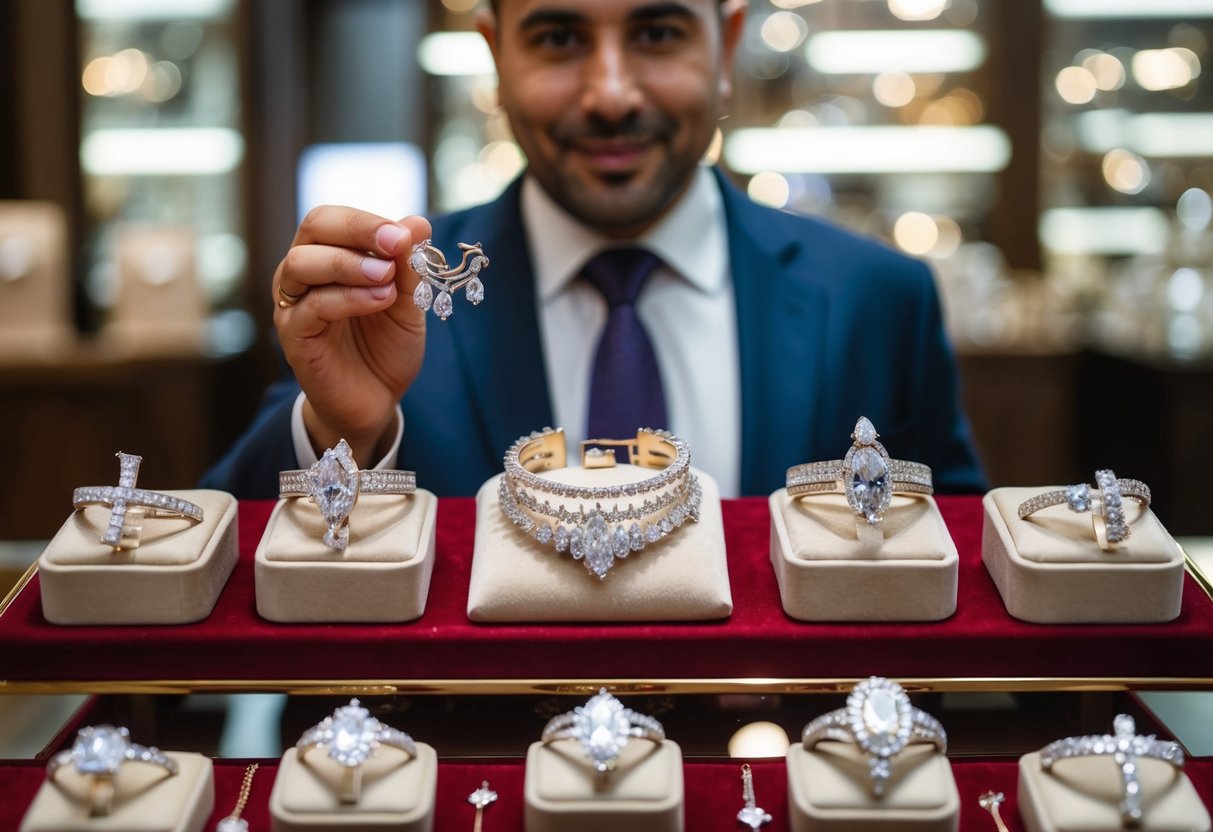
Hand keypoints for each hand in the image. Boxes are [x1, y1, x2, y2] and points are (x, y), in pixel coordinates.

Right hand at [272, 206, 432, 464]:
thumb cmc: (386, 346)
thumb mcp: (407, 302)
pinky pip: (312, 307)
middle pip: (314, 228)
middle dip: (358, 230)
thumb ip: (408, 265)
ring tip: (387, 277)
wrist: (377, 399)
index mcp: (327, 255)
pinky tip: (380, 300)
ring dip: (349, 264)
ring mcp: (294, 304)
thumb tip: (418, 223)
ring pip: (302, 264)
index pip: (332, 218)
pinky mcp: (294, 336)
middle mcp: (303, 273)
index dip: (367, 221)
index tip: (406, 233)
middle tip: (397, 244)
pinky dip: (348, 298)